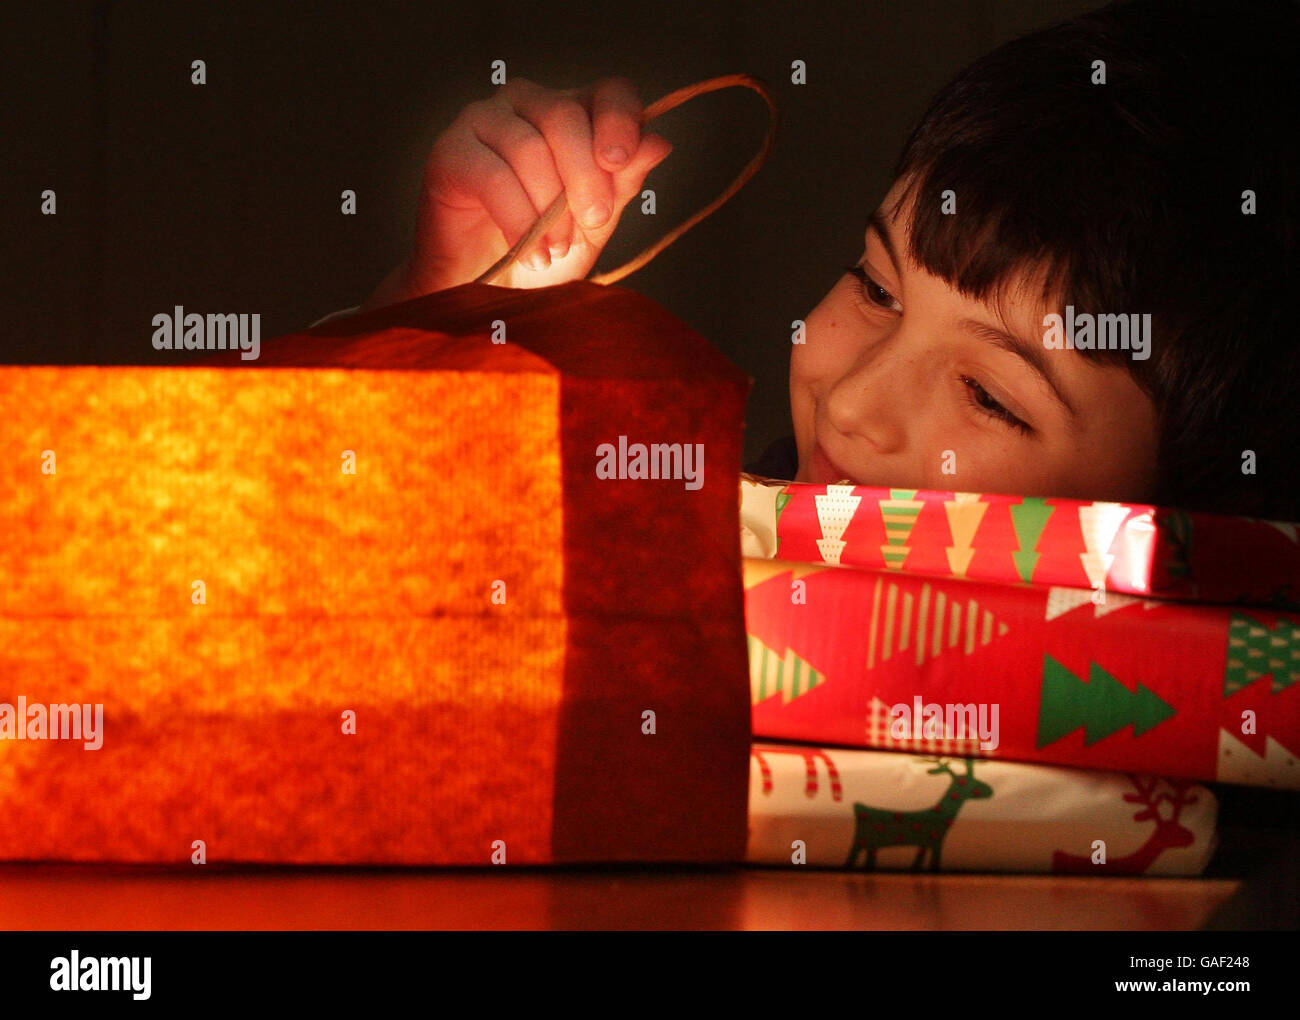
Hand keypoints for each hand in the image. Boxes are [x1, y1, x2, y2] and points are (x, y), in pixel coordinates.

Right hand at [372, 76, 671, 305]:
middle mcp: (525, 104)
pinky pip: (493, 176)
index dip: (620, 121)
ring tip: (557, 250)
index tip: (619, 163)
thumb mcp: (592, 223)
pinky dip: (519, 220)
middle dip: (586, 177)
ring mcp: (482, 121)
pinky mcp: (449, 152)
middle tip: (593, 223)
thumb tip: (659, 143)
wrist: (485, 292)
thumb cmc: (541, 253)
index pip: (608, 92)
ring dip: (550, 209)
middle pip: (565, 116)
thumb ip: (620, 183)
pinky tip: (532, 254)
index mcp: (570, 113)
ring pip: (529, 148)